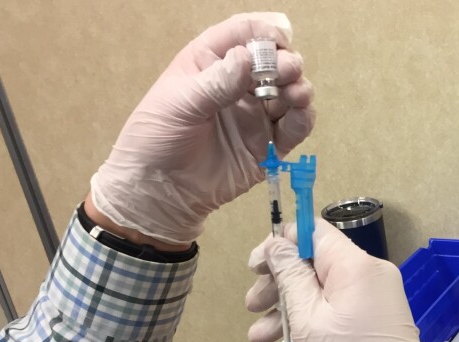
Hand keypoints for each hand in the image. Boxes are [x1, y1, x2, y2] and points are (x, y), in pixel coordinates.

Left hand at [90, 13, 314, 244]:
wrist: (160, 192)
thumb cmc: (155, 140)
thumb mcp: (179, 103)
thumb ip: (217, 82)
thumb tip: (248, 58)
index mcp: (210, 62)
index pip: (243, 34)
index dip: (264, 33)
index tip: (278, 41)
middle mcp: (237, 85)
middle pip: (274, 62)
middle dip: (287, 62)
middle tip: (289, 71)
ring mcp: (255, 115)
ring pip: (289, 94)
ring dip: (299, 90)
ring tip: (297, 95)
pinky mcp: (267, 145)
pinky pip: (294, 128)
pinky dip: (303, 120)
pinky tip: (299, 118)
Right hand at [246, 220, 454, 341]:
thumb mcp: (307, 319)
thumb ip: (289, 276)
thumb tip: (277, 244)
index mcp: (356, 266)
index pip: (314, 232)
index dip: (281, 243)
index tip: (256, 265)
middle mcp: (369, 276)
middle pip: (314, 266)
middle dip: (278, 287)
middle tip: (252, 306)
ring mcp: (374, 301)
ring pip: (322, 295)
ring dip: (288, 316)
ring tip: (259, 339)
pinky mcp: (375, 324)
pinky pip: (338, 317)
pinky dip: (313, 333)